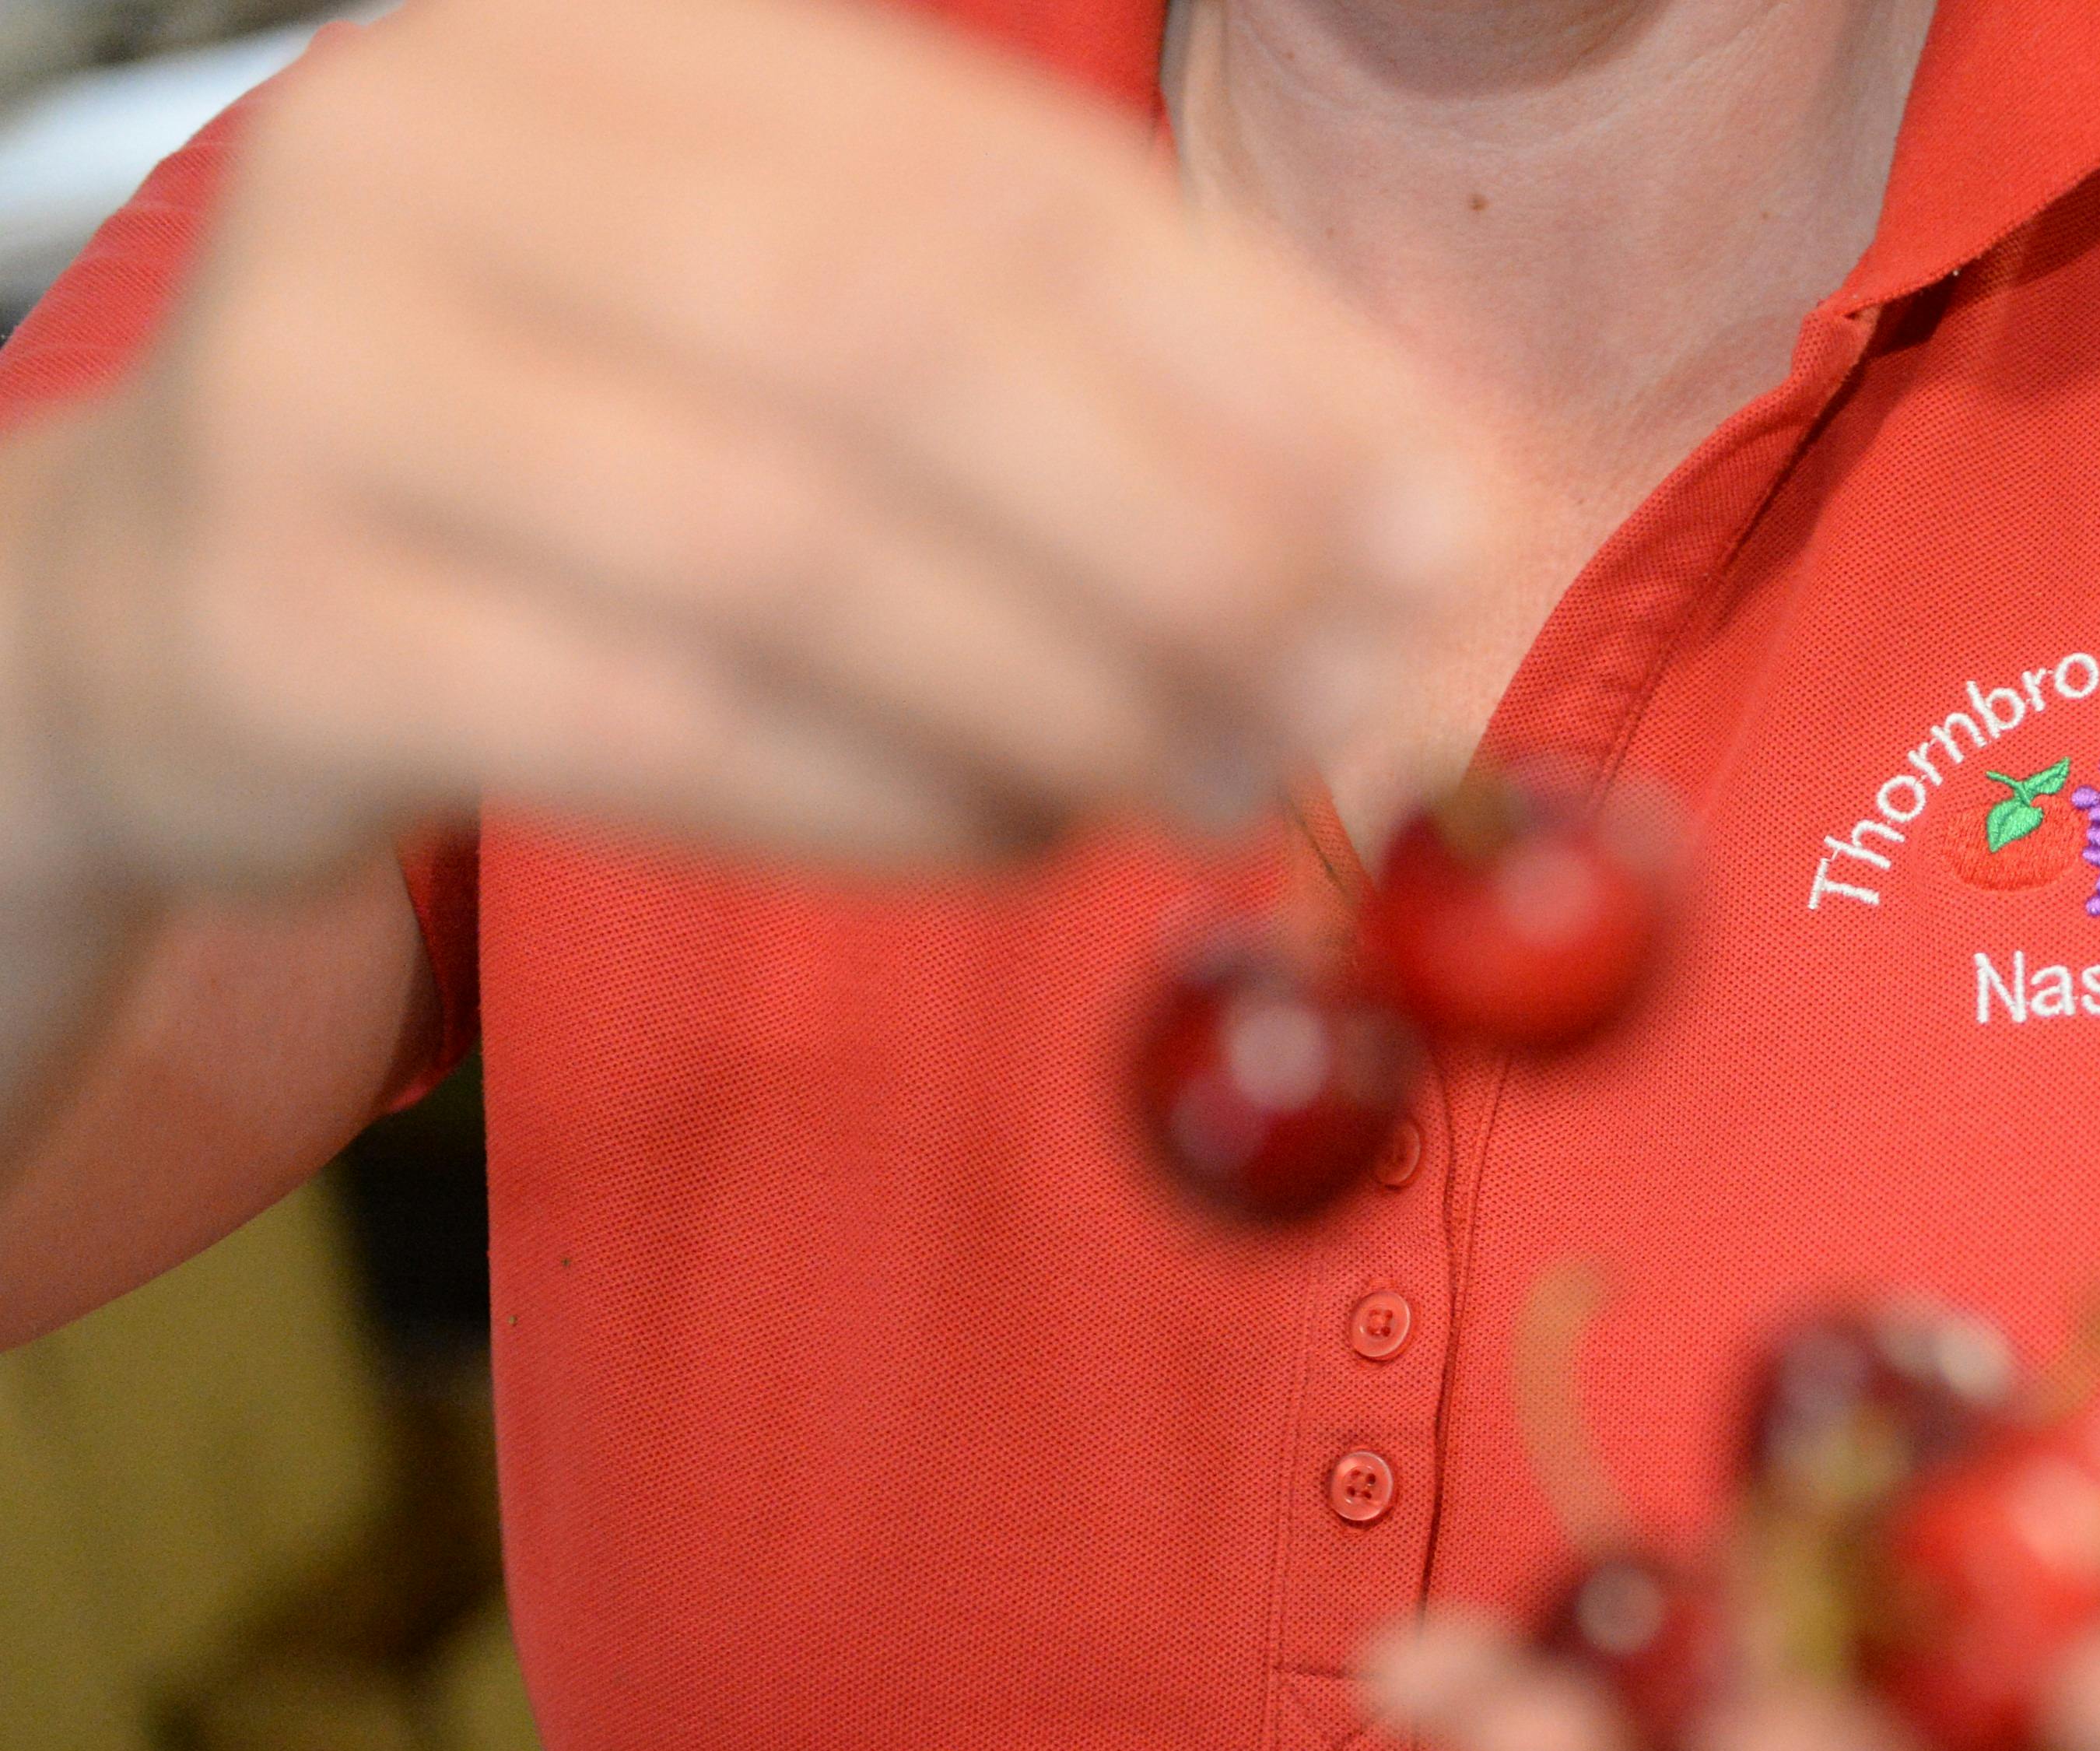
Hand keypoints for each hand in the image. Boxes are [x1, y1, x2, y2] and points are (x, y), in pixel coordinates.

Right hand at [9, 0, 1484, 902]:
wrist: (175, 600)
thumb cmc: (572, 468)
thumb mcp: (797, 352)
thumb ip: (1080, 399)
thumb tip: (1417, 536)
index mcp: (617, 43)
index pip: (1010, 185)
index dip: (1262, 368)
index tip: (1442, 530)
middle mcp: (439, 147)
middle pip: (903, 343)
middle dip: (1174, 542)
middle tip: (1341, 702)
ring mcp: (321, 370)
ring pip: (785, 548)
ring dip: (1054, 694)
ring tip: (1213, 791)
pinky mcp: (274, 613)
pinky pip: (656, 728)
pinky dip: (882, 802)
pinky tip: (1016, 840)